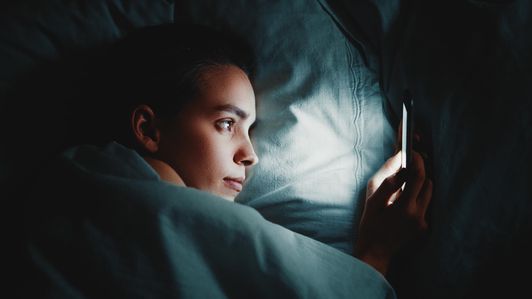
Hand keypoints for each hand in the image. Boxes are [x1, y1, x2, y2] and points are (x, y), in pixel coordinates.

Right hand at [355, 151, 431, 275]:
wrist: (375, 251)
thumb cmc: (370, 224)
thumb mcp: (372, 201)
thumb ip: (387, 180)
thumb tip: (398, 161)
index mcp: (405, 207)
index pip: (418, 176)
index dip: (417, 161)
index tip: (412, 153)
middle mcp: (418, 215)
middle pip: (427, 183)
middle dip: (418, 172)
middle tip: (406, 166)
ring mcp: (423, 222)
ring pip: (428, 193)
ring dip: (418, 185)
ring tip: (403, 186)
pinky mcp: (424, 227)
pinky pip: (425, 204)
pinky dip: (416, 197)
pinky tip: (403, 202)